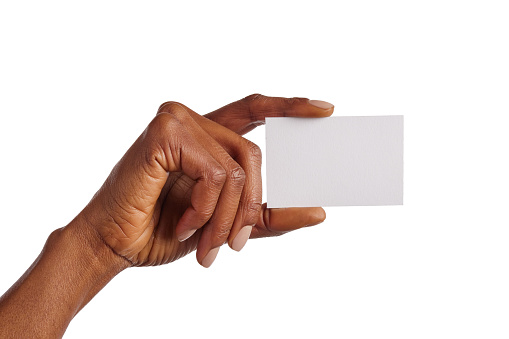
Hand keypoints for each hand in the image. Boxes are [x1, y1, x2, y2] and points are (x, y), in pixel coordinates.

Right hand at [76, 94, 333, 266]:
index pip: (254, 109)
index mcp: (206, 136)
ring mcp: (177, 121)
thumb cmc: (164, 229)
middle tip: (234, 244)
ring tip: (204, 243)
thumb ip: (268, 216)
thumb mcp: (227, 223)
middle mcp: (192, 121)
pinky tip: (184, 224)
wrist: (117, 245)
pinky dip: (206, 209)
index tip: (325, 109)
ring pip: (237, 167)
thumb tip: (317, 212)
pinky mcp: (164, 132)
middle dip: (249, 208)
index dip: (290, 106)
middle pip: (252, 155)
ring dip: (226, 216)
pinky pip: (215, 173)